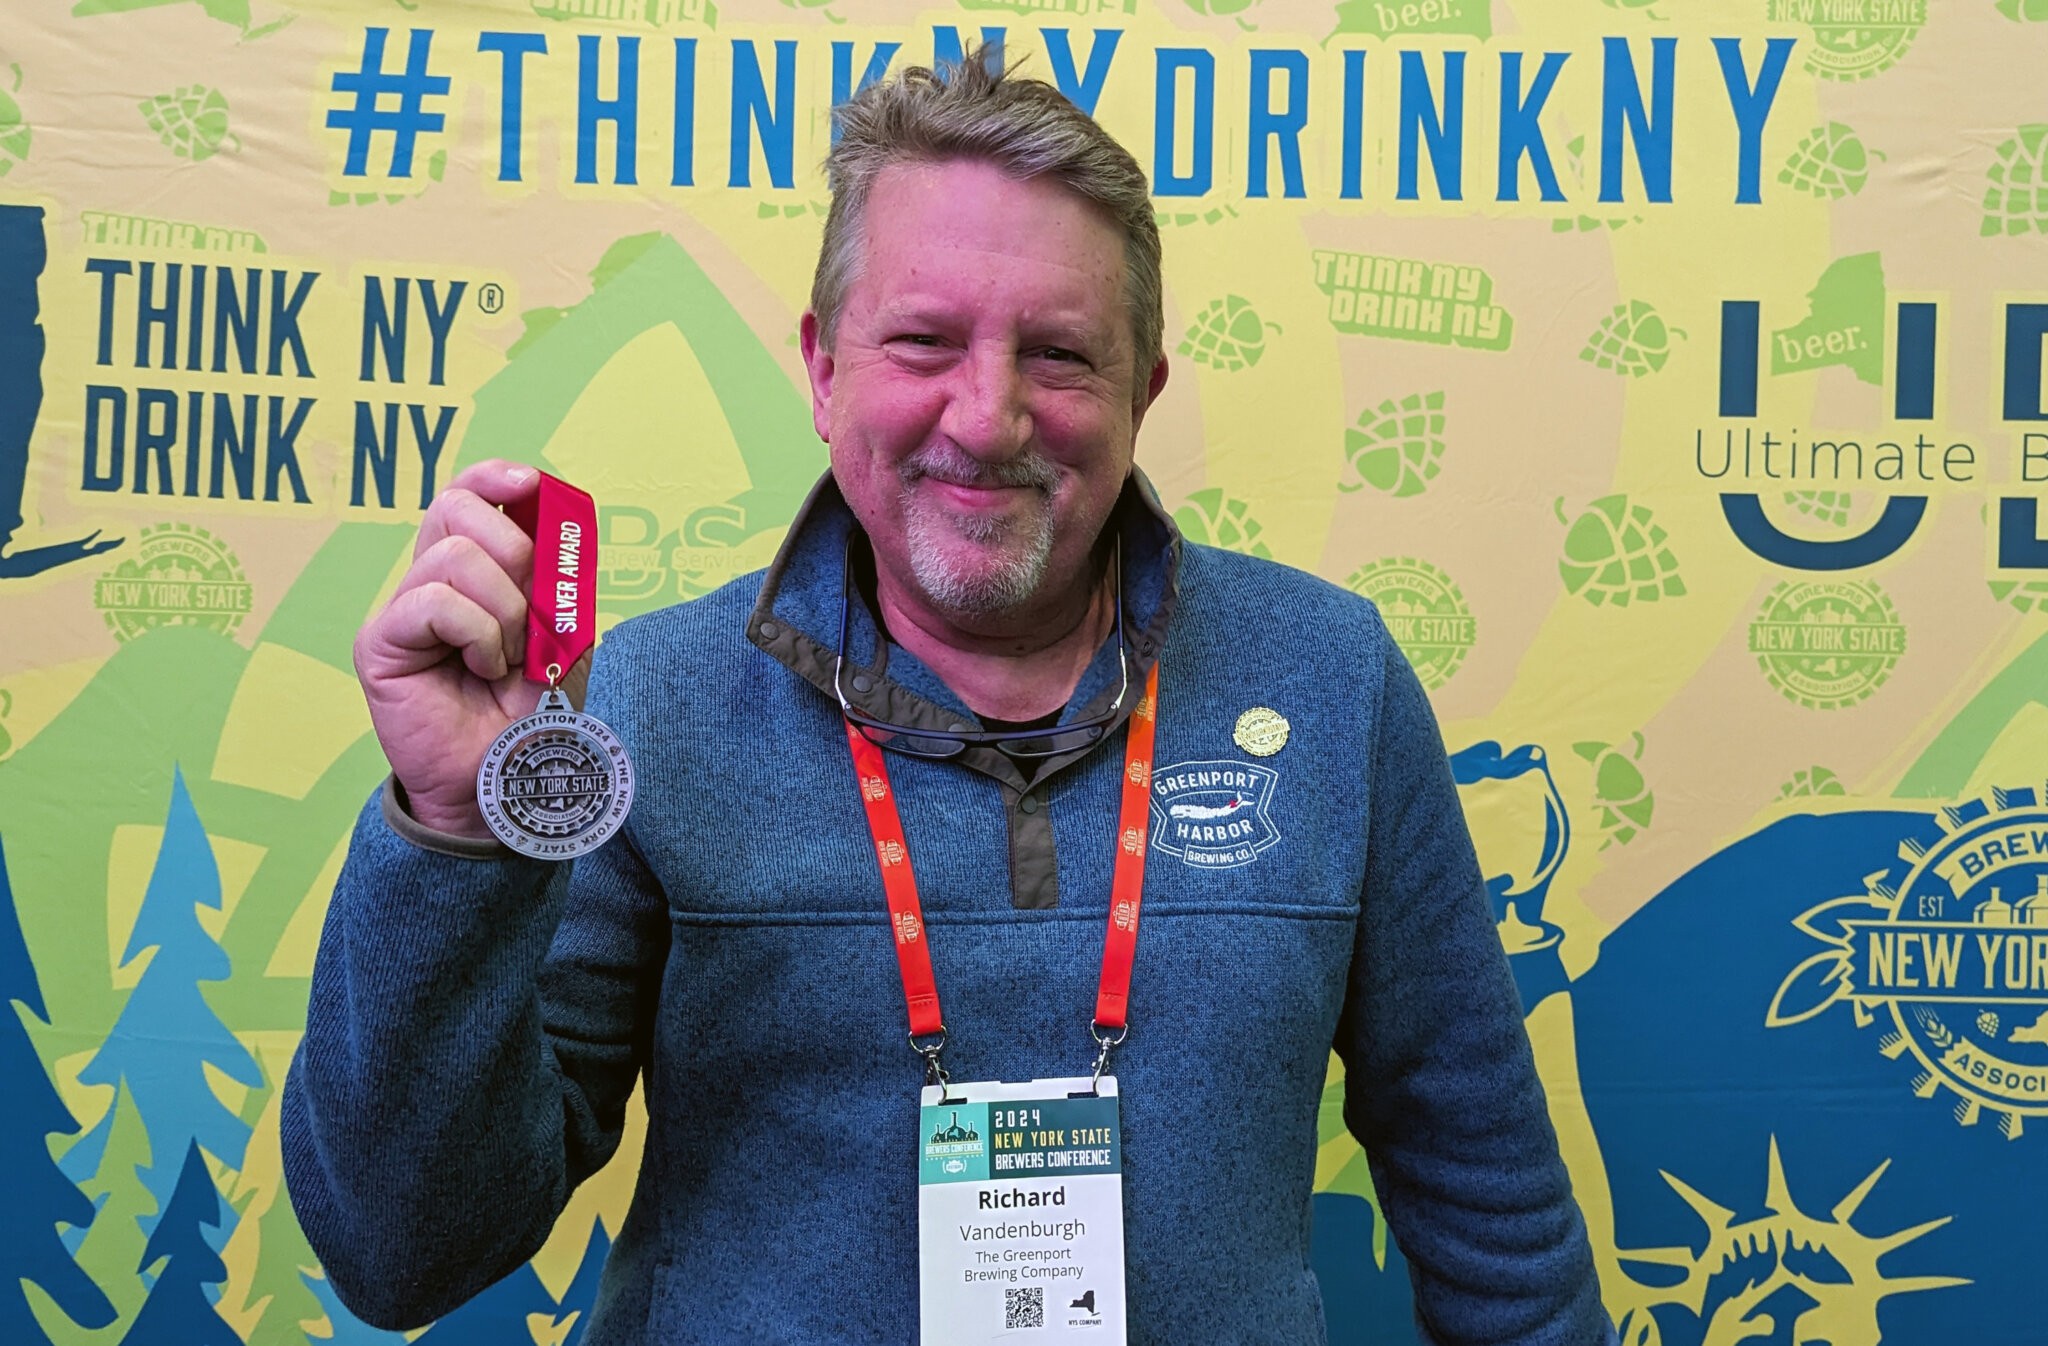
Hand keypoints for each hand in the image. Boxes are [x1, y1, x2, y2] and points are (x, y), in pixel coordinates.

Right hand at [353, 460, 565, 838]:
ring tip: (508, 659)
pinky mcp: (381, 642)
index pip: (466, 494)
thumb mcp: (562, 638)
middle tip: (532, 614)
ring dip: (504, 610)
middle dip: (515, 550)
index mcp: (472, 571)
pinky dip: (478, 633)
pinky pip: (434, 602)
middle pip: (457, 507)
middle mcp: (430, 581)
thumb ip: (556, 583)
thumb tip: (551, 530)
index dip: (493, 476)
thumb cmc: (530, 712)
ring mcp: (402, 609)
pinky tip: (483, 669)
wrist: (505, 778)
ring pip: (454, 558)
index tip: (531, 482)